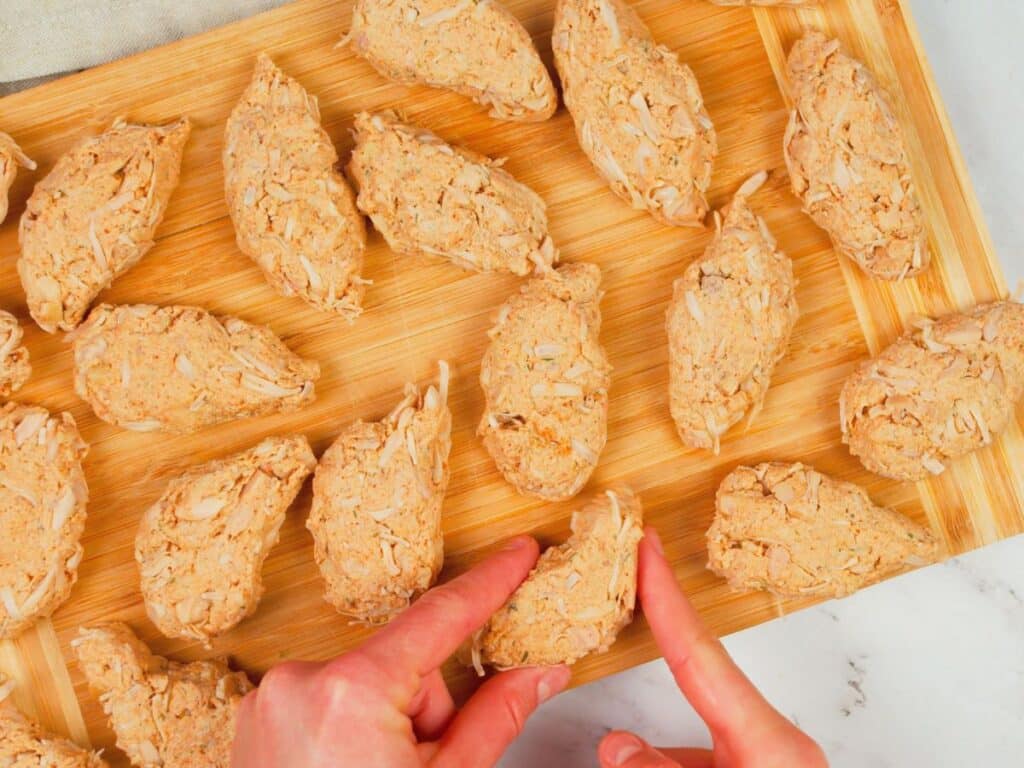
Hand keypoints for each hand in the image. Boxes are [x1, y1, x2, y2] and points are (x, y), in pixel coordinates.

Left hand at [231, 535, 569, 767]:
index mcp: (350, 690)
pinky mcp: (257, 718)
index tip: (520, 552)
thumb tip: (543, 671)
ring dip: (389, 720)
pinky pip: (329, 698)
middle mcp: (300, 681)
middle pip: (401, 663)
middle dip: (426, 706)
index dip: (488, 583)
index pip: (439, 617)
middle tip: (424, 764)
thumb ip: (497, 714)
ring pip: (366, 682)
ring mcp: (270, 700)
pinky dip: (353, 727)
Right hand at [598, 527, 827, 767]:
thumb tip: (616, 745)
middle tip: (639, 572)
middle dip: (663, 625)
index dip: (667, 597)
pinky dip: (666, 763)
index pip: (701, 653)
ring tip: (617, 755)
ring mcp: (764, 760)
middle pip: (699, 674)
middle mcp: (771, 742)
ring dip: (653, 744)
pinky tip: (640, 766)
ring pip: (695, 727)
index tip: (648, 547)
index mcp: (769, 741)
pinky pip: (701, 758)